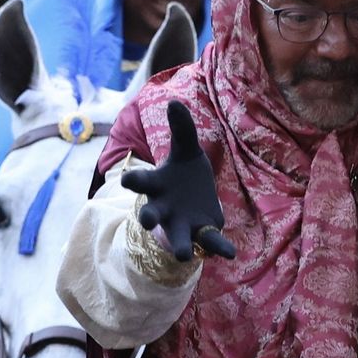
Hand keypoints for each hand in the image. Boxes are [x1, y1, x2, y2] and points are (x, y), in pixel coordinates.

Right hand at [121, 101, 234, 261]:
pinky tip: (231, 253)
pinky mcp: (202, 233)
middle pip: (151, 215)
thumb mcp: (186, 148)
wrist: (196, 196)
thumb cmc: (184, 172)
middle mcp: (163, 209)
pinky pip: (209, 242)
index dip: (132, 180)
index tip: (127, 179)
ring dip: (181, 246)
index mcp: (156, 185)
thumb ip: (182, 129)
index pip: (140, 182)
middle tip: (146, 221)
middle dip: (148, 218)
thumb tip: (175, 102)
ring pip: (178, 238)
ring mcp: (181, 224)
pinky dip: (219, 248)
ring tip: (184, 254)